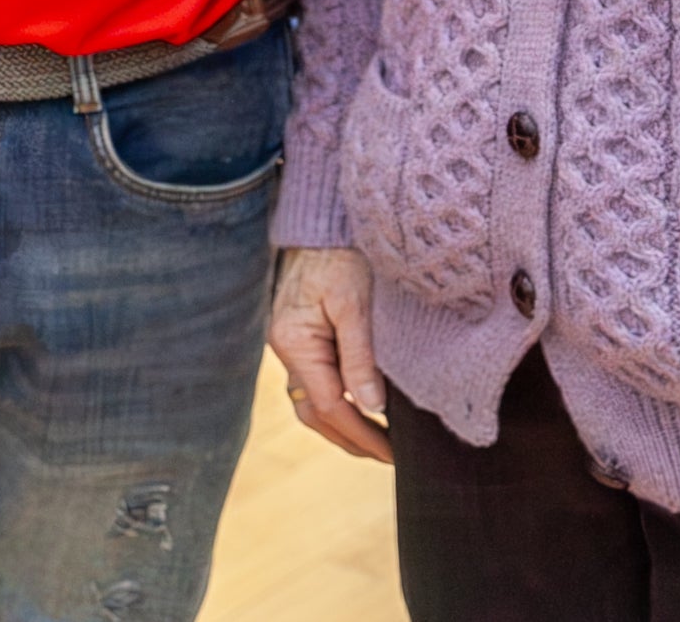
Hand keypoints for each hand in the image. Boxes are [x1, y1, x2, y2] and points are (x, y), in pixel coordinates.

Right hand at [268, 246, 391, 462]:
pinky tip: (363, 409)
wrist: (323, 222)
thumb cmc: (341, 256)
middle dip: (351, 439)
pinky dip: (338, 404)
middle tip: (389, 456)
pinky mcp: (301, 338)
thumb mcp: (355, 305)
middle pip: (313, 413)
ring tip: (378, 441)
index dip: (363, 434)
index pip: (329, 406)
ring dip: (342, 427)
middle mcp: (285, 348)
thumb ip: (361, 358)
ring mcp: (290, 344)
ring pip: (310, 403)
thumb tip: (373, 409)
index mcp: (294, 341)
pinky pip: (315, 384)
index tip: (394, 453)